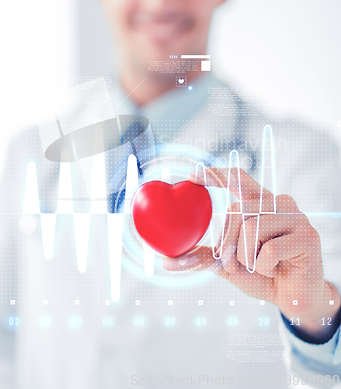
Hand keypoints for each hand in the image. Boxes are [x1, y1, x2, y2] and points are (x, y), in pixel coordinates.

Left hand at [162, 168, 340, 340]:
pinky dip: (264, 267)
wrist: (294, 300)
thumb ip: (204, 257)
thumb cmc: (262, 276)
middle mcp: (279, 204)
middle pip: (236, 211)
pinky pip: (269, 250)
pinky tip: (276, 269)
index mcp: (260, 204)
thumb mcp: (229, 265)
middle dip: (227, 243)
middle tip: (231, 264)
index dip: (215, 175)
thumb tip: (167, 262)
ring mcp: (296, 217)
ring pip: (252, 228)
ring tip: (258, 267)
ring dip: (246, 257)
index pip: (238, 179)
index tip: (192, 176)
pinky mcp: (307, 236)